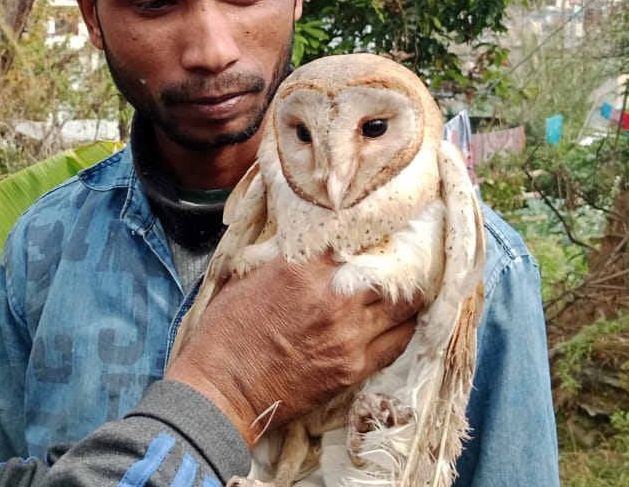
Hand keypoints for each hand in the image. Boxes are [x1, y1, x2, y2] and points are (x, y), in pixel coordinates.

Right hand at [164, 256, 419, 445]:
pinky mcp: (353, 368)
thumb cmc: (225, 334)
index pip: (351, 242)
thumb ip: (282, 263)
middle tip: (396, 264)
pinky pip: (397, 343)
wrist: (223, 390)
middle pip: (386, 273)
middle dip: (392, 267)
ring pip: (401, 307)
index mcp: (301, 271)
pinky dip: (402, 329)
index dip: (363, 239)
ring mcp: (348, 335)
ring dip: (404, 298)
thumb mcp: (245, 281)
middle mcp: (332, 299)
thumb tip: (307, 252)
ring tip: (405, 293)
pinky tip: (400, 324)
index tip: (368, 239)